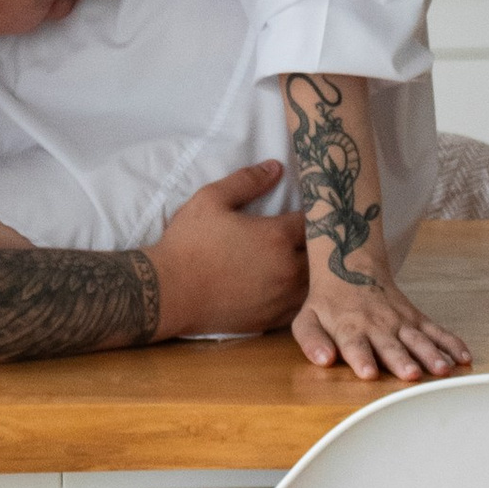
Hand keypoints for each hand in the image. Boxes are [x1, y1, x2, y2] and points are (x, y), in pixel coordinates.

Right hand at [151, 165, 307, 340]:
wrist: (168, 292)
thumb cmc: (188, 243)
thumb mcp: (211, 200)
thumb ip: (247, 181)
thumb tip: (276, 167)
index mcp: (277, 237)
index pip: (313, 220)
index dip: (315, 213)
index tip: (313, 209)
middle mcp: (288, 269)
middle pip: (321, 254)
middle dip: (318, 242)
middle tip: (312, 234)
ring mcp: (282, 298)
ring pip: (314, 283)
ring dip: (312, 270)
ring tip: (303, 260)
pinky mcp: (271, 320)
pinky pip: (299, 306)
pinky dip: (299, 295)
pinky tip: (288, 286)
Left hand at [292, 240, 472, 384]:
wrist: (350, 266)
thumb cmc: (326, 303)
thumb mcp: (306, 319)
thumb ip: (311, 341)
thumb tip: (323, 359)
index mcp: (348, 328)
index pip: (355, 346)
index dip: (362, 359)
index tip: (369, 374)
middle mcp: (377, 326)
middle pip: (391, 346)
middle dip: (402, 360)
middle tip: (411, 375)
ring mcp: (399, 321)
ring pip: (418, 339)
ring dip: (431, 354)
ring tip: (443, 370)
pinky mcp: (415, 317)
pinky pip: (436, 331)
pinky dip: (452, 343)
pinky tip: (464, 358)